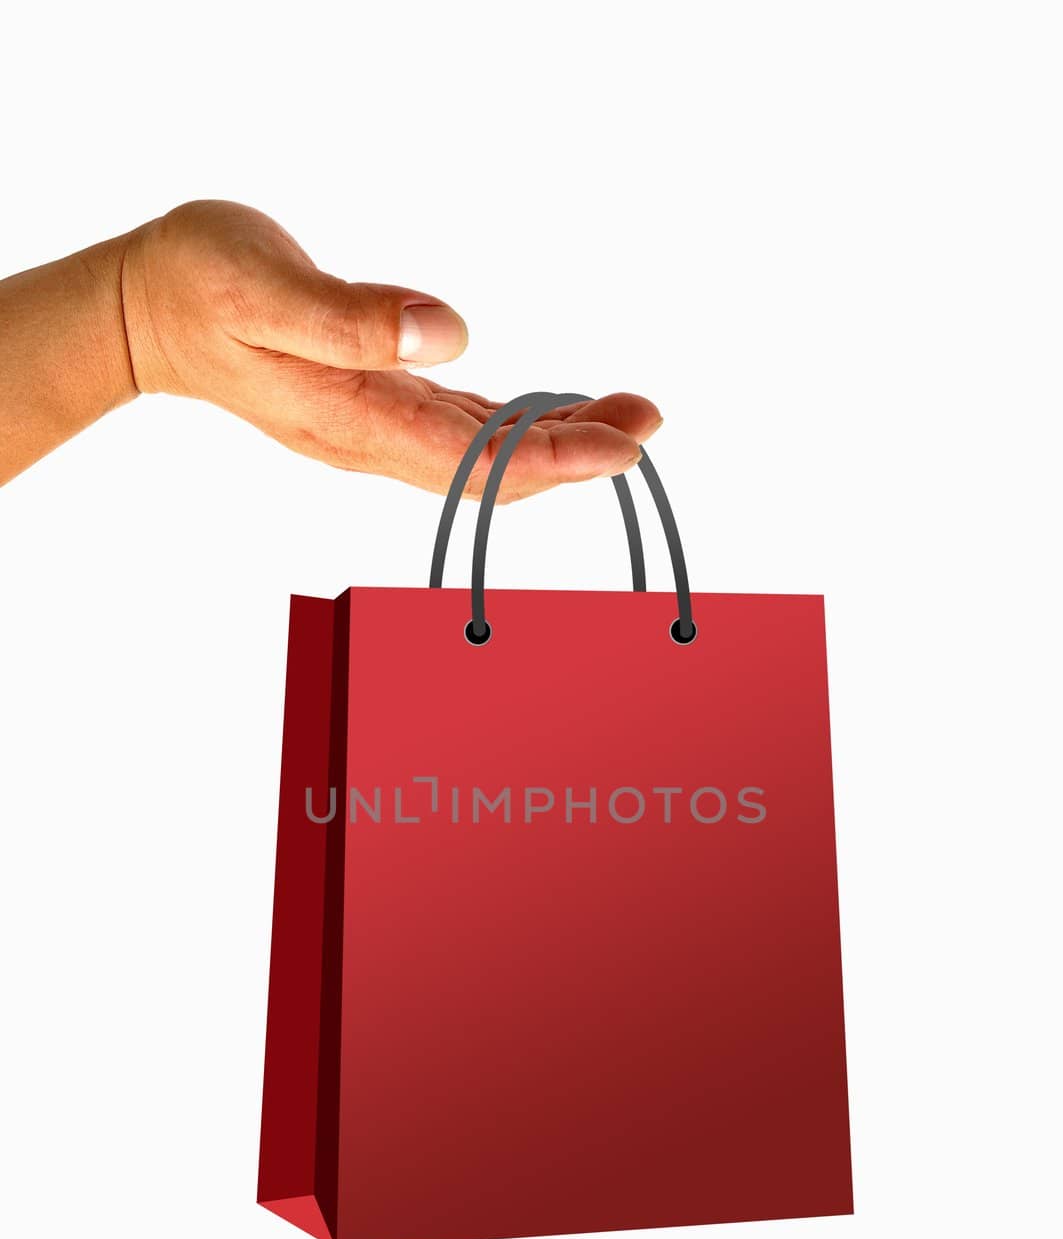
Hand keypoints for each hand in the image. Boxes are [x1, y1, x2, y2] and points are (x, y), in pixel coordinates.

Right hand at [120, 200, 659, 497]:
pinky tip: (558, 412)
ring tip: (628, 413)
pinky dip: (519, 426)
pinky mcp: (379, 403)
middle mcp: (373, 437)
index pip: (473, 460)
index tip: (625, 444)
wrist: (149, 310)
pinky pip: (464, 431)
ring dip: (558, 441)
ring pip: (484, 454)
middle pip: (492, 471)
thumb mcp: (261, 287)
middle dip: (578, 454)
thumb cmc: (199, 285)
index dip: (554, 458)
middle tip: (648, 420)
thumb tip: (449, 334)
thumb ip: (351, 317)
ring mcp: (377, 426)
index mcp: (353, 417)